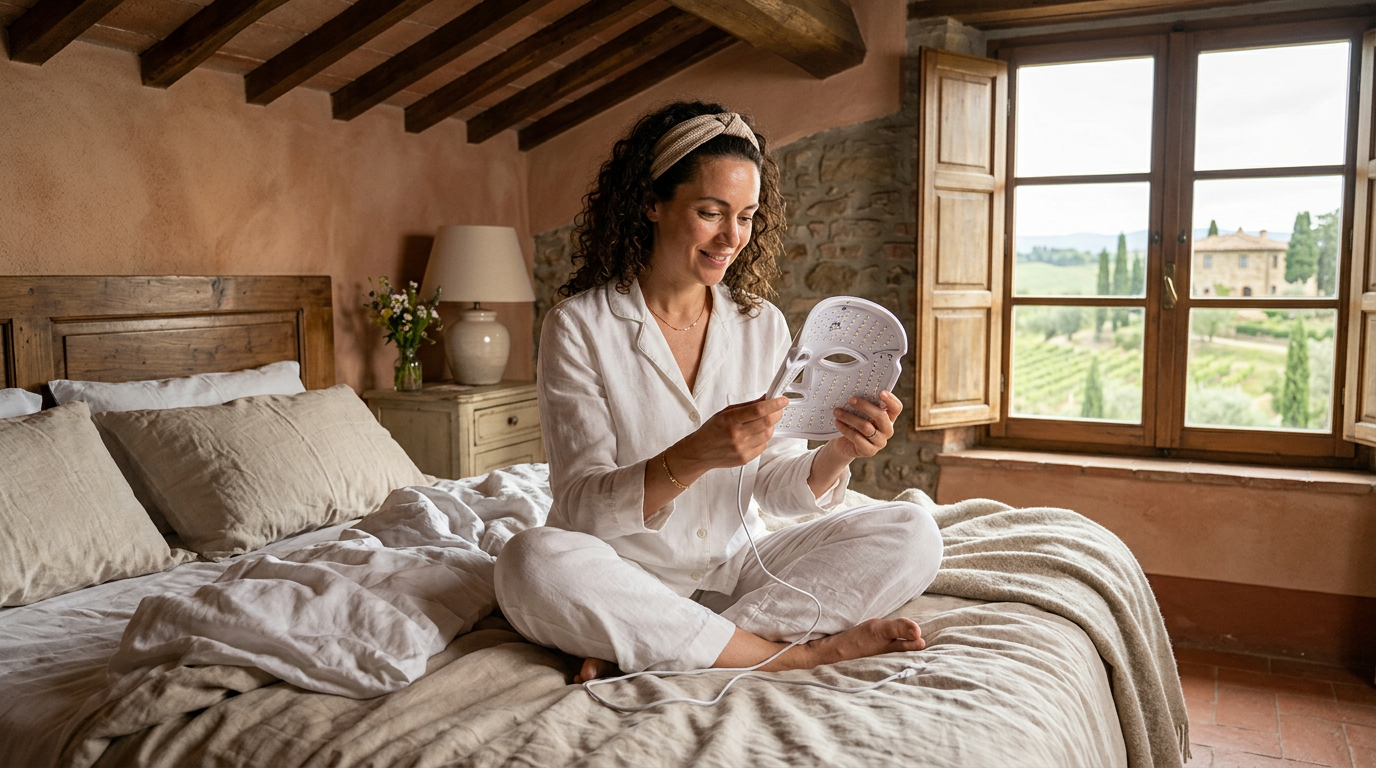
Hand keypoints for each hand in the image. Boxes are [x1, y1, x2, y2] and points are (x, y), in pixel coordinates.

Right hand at [671, 395, 788, 475]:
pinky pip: (763, 446)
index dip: (774, 404)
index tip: (782, 400)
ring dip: (770, 426)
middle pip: (767, 422)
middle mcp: (737, 435)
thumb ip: (747, 406)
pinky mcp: (745, 458)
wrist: (699, 452)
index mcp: (731, 420)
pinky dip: (763, 438)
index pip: (758, 410)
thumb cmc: (711, 430)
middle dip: (776, 413)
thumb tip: (766, 399)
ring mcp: (742, 449)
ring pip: (768, 434)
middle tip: (777, 409)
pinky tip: (754, 435)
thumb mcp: (726, 412)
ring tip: (762, 422)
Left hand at [828, 390, 900, 459]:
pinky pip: (857, 438)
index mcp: (889, 418)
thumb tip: (854, 389)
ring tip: (837, 411)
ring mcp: (880, 442)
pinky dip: (845, 429)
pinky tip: (837, 422)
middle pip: (881, 416)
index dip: (891, 400)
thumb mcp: (860, 412)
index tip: (880, 392)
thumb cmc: (854, 423)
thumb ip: (863, 403)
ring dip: (850, 417)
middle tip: (850, 399)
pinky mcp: (869, 451)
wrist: (844, 444)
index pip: (896, 408)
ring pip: (866, 427)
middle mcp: (887, 430)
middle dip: (864, 406)